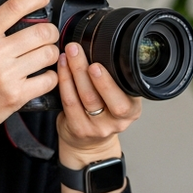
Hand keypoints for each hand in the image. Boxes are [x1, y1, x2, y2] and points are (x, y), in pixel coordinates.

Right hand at [0, 0, 60, 141]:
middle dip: (50, 31)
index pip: (14, 7)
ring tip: (44, 56)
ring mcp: (6, 75)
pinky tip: (42, 76)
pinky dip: (50, 77)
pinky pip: (49, 79)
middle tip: (47, 35)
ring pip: (49, 54)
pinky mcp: (16, 96)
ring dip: (52, 53)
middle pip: (41, 31)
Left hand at [54, 41, 141, 164]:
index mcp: (131, 110)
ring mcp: (97, 127)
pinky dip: (64, 82)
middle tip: (77, 51)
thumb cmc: (104, 115)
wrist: (90, 144)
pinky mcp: (79, 129)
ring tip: (68, 54)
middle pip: (100, 96)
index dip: (110, 81)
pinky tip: (61, 68)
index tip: (99, 62)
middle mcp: (116, 121)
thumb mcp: (119, 99)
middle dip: (86, 71)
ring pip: (83, 98)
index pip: (123, 97)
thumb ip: (116, 81)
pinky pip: (69, 103)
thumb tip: (102, 47)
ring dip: (72, 72)